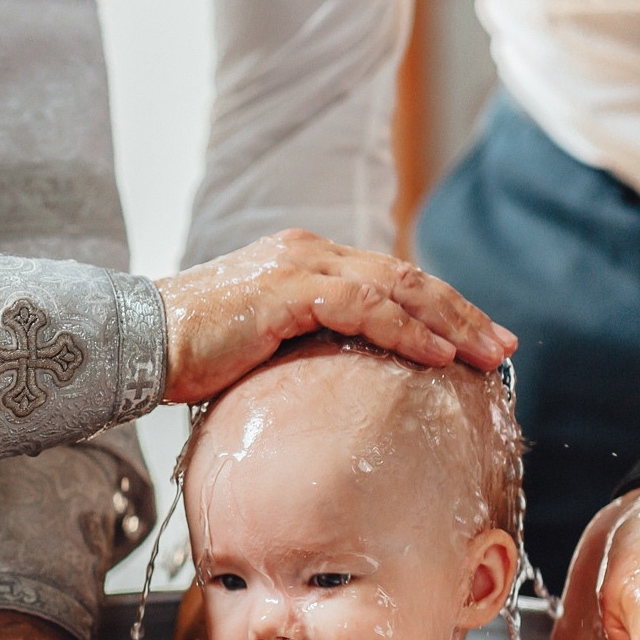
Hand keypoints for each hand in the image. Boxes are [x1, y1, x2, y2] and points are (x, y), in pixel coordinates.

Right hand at [156, 229, 514, 403]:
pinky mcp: (290, 289)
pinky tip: (437, 354)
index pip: (387, 281)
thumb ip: (303, 349)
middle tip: (502, 343)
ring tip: (485, 353)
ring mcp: (300, 266)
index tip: (474, 340)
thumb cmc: (188, 357)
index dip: (437, 309)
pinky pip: (365, 307)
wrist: (138, 344)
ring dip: (449, 322)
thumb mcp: (261, 349)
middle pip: (405, 277)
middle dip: (460, 312)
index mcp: (305, 263)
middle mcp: (309, 253)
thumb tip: (341, 385)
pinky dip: (407, 331)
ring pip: (397, 287)